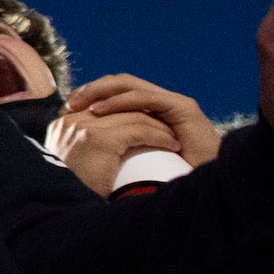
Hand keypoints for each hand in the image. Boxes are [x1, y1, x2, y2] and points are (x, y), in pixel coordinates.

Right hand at [47, 105, 184, 196]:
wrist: (67, 216)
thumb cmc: (75, 194)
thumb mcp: (75, 163)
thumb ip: (84, 147)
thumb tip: (110, 144)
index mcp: (63, 125)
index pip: (103, 108)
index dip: (129, 114)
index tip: (149, 123)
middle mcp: (71, 121)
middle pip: (118, 108)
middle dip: (147, 116)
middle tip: (168, 128)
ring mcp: (84, 128)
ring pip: (133, 118)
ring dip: (159, 127)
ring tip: (174, 139)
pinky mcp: (100, 139)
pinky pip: (139, 131)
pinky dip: (160, 137)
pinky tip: (173, 146)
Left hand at [57, 74, 224, 188]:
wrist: (207, 189)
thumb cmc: (170, 183)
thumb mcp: (133, 164)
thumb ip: (115, 152)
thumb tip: (79, 155)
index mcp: (150, 113)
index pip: (115, 94)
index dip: (90, 98)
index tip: (65, 111)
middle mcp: (161, 104)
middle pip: (120, 84)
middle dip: (91, 91)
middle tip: (69, 104)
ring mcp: (172, 103)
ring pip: (130, 86)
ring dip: (101, 92)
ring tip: (79, 106)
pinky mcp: (183, 107)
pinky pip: (146, 98)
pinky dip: (120, 102)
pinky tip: (99, 112)